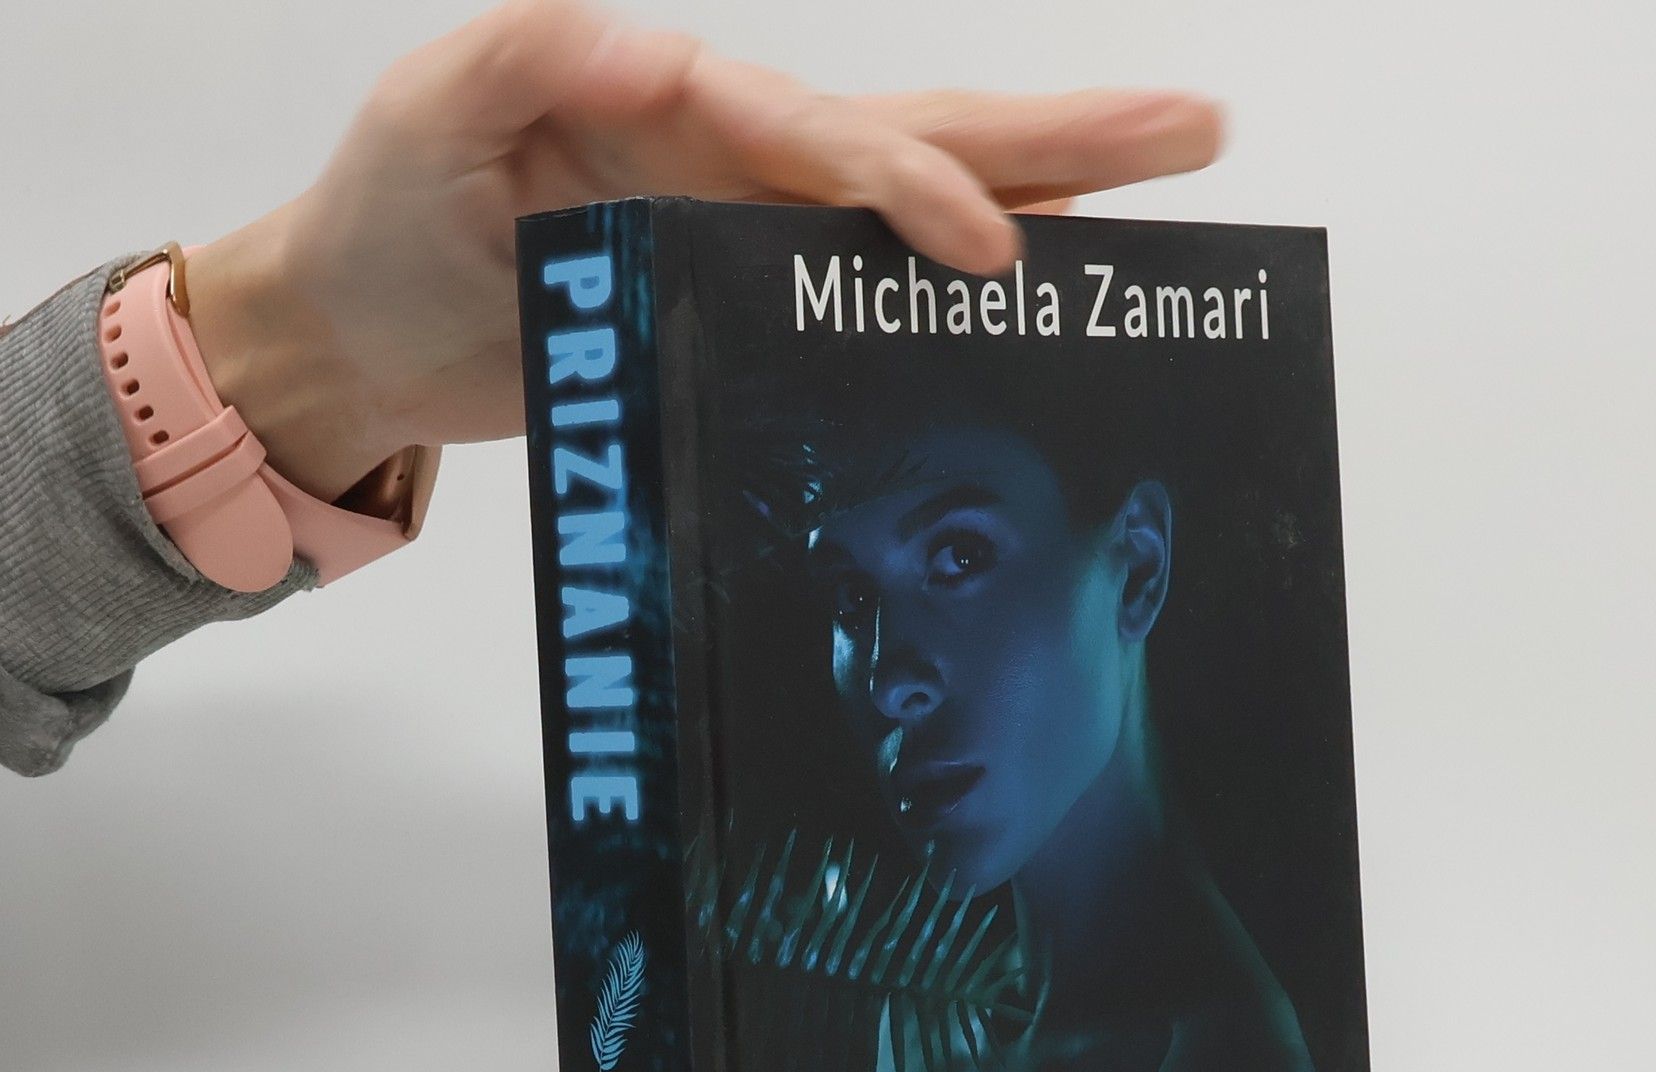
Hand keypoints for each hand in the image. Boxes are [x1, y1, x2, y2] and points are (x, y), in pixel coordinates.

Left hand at [186, 0, 1224, 502]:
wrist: (362, 336)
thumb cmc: (385, 216)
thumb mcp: (433, 106)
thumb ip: (537, 55)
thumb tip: (671, 50)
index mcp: (683, 105)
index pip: (824, 135)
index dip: (911, 183)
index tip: (987, 249)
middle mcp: (741, 166)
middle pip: (924, 140)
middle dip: (1061, 139)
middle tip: (1194, 129)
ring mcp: (753, 241)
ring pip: (919, 216)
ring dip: (1048, 204)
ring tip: (1163, 193)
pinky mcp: (745, 313)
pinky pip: (868, 303)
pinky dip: (956, 305)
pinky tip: (1038, 308)